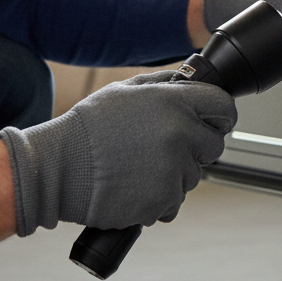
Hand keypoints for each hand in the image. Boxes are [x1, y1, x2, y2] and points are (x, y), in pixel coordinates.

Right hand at [0, 72, 236, 235]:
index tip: (215, 121)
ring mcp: (174, 168)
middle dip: (196, 147)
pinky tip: (134, 186)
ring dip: (174, 174)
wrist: (57, 170)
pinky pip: (174, 201)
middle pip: (214, 145)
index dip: (221, 115)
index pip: (224, 106)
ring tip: (139, 167)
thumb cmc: (88, 129)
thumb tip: (191, 80)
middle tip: (165, 148)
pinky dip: (159, 198)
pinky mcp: (164, 199)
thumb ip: (164, 84)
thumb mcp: (126, 90)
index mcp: (174, 102)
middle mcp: (180, 133)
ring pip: (194, 175)